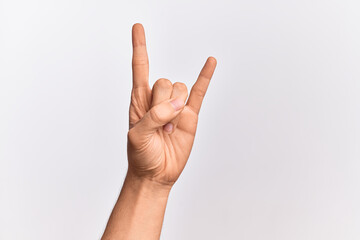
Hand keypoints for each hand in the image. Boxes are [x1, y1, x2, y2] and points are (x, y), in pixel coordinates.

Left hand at [127, 23, 216, 186]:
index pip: (140, 67)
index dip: (140, 47)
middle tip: (159, 126)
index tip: (137, 28)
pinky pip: (199, 92)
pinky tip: (210, 62)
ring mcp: (176, 106)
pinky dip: (205, 76)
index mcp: (139, 101)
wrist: (156, 174)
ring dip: (176, 110)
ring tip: (168, 130)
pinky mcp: (190, 115)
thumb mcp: (137, 136)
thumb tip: (178, 104)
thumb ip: (154, 116)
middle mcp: (158, 99)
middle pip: (164, 81)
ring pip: (180, 89)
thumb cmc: (141, 155)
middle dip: (163, 104)